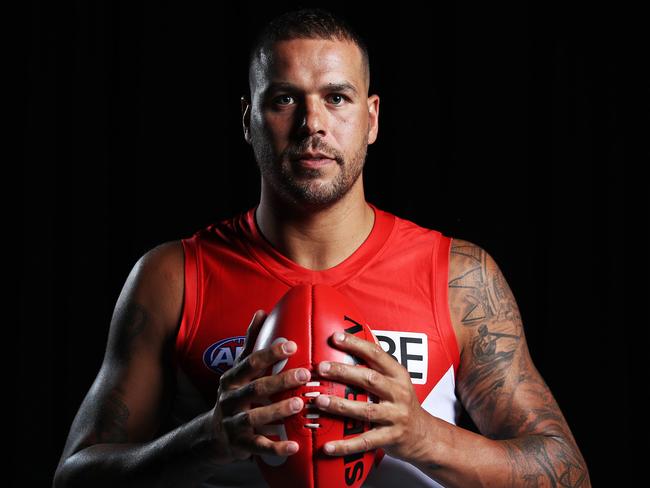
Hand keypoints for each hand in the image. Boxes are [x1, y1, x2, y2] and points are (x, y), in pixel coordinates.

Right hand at [209, 310, 311, 463]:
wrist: (213, 434)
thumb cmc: (235, 394)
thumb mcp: (239, 369)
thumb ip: (250, 342)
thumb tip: (261, 311)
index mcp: (231, 379)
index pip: (250, 362)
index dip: (270, 353)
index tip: (291, 345)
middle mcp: (230, 400)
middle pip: (255, 389)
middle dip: (280, 381)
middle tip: (305, 373)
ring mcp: (233, 423)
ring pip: (254, 418)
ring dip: (277, 411)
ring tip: (299, 404)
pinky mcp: (240, 445)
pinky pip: (259, 447)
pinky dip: (276, 447)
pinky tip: (295, 445)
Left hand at [312, 331, 432, 464]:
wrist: (424, 435)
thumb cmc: (402, 403)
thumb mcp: (396, 379)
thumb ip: (378, 363)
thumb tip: (355, 335)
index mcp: (398, 375)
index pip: (376, 354)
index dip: (356, 344)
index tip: (335, 337)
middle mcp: (398, 394)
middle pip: (370, 380)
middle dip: (344, 372)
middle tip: (321, 368)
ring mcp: (395, 417)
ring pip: (365, 410)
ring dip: (340, 406)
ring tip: (319, 401)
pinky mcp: (390, 438)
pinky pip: (365, 442)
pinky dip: (345, 445)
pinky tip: (327, 446)